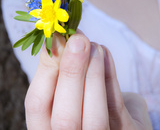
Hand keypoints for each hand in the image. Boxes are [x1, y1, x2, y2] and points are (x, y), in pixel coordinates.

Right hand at [25, 33, 151, 129]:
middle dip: (71, 74)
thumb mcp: (69, 89)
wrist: (122, 124)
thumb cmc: (88, 101)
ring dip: (93, 74)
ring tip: (94, 45)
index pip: (36, 105)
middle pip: (64, 119)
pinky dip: (110, 77)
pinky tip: (105, 52)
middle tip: (77, 40)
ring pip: (94, 119)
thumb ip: (61, 72)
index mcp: (48, 127)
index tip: (56, 38)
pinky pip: (116, 109)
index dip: (45, 69)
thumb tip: (60, 37)